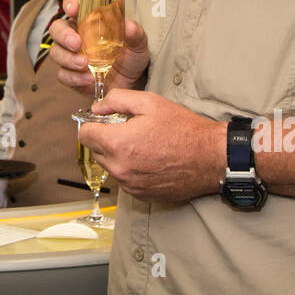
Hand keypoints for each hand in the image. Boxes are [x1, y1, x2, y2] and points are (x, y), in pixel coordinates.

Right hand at [49, 0, 150, 94]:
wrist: (132, 82)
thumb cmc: (131, 56)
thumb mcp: (138, 43)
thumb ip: (135, 33)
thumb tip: (129, 25)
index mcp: (89, 20)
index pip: (73, 5)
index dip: (70, 3)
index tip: (72, 8)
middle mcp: (76, 35)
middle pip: (57, 29)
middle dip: (64, 35)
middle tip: (76, 43)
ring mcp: (71, 56)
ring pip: (56, 52)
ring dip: (68, 58)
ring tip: (84, 64)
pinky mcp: (71, 75)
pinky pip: (63, 75)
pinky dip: (74, 77)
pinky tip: (88, 79)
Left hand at [79, 89, 224, 203]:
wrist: (210, 157)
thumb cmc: (183, 129)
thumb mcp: (149, 102)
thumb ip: (116, 100)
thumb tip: (96, 108)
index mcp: (118, 143)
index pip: (84, 135)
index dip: (93, 124)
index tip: (104, 121)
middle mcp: (120, 168)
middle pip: (95, 152)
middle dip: (106, 139)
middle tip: (127, 130)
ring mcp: (130, 184)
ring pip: (110, 166)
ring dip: (118, 155)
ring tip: (142, 145)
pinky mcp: (140, 194)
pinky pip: (125, 180)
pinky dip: (131, 170)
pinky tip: (149, 159)